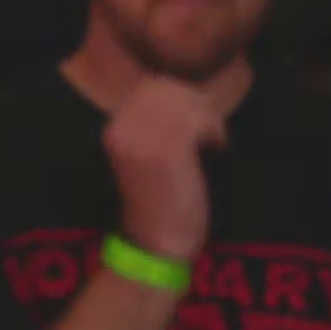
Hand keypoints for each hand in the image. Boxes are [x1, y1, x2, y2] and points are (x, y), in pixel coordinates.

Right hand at [104, 77, 227, 262]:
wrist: (157, 244)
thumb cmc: (160, 203)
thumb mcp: (148, 154)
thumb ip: (157, 123)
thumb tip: (187, 93)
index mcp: (113, 128)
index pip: (151, 85)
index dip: (180, 96)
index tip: (195, 123)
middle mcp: (121, 128)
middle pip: (169, 87)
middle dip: (196, 104)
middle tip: (209, 133)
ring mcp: (142, 137)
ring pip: (187, 100)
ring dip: (208, 118)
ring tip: (212, 143)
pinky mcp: (166, 149)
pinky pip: (201, 119)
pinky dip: (216, 132)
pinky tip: (217, 151)